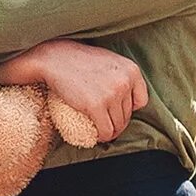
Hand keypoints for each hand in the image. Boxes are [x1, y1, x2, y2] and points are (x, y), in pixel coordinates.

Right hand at [0, 40, 146, 142]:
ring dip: (109, 131)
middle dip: (116, 121)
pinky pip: (106, 132)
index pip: (141, 101)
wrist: (55, 59)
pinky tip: (95, 135)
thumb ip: (121, 76)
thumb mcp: (109, 61)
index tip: (115, 110)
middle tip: (102, 121)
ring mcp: (112, 94)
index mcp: (131, 70)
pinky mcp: (96, 106)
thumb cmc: (79, 60)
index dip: (128, 109)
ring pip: (118, 125)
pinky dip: (102, 137)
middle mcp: (125, 81)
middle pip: (128, 115)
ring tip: (98, 128)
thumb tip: (128, 98)